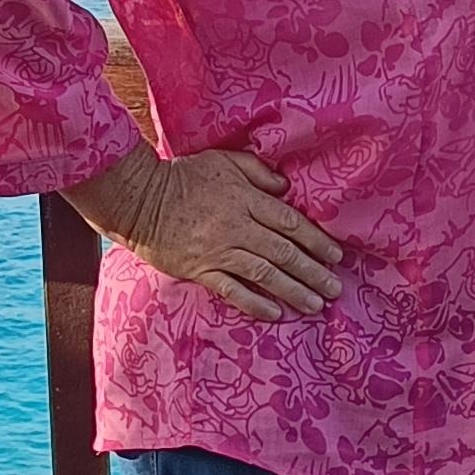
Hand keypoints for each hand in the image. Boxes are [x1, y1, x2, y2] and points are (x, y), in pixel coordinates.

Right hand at [85, 142, 342, 320]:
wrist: (138, 199)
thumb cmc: (182, 176)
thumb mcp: (223, 161)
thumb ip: (257, 171)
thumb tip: (286, 188)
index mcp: (245, 199)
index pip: (290, 222)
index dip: (316, 240)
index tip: (336, 255)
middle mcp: (237, 227)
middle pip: (283, 252)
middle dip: (313, 271)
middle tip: (336, 288)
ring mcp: (218, 251)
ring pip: (264, 274)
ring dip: (293, 290)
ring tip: (316, 304)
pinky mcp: (199, 270)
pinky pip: (232, 290)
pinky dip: (255, 303)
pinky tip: (276, 314)